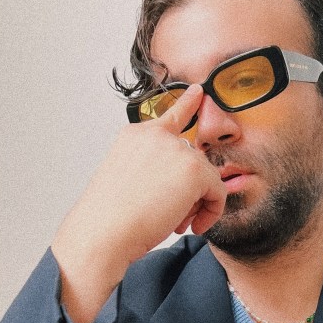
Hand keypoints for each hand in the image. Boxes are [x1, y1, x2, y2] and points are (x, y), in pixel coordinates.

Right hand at [51, 85, 226, 322]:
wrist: (104, 231)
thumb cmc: (111, 218)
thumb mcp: (129, 181)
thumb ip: (157, 170)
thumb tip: (189, 181)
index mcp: (135, 136)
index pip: (169, 116)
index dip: (187, 103)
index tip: (197, 92)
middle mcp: (156, 135)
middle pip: (192, 161)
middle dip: (189, 192)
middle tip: (172, 217)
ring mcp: (176, 149)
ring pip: (206, 178)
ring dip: (197, 205)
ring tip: (176, 223)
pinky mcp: (194, 169)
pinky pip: (218, 192)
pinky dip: (211, 212)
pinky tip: (190, 225)